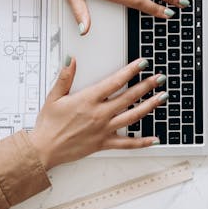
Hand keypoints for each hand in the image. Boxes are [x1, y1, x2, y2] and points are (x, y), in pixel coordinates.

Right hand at [29, 57, 165, 168]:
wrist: (45, 148)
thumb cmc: (48, 124)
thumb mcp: (54, 96)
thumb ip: (65, 77)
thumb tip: (71, 60)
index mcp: (88, 100)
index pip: (114, 81)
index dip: (130, 71)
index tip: (142, 63)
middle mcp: (99, 114)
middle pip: (129, 98)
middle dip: (146, 86)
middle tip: (159, 78)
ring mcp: (104, 129)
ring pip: (132, 117)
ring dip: (149, 107)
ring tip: (162, 98)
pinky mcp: (104, 143)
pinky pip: (127, 143)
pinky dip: (142, 142)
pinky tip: (154, 138)